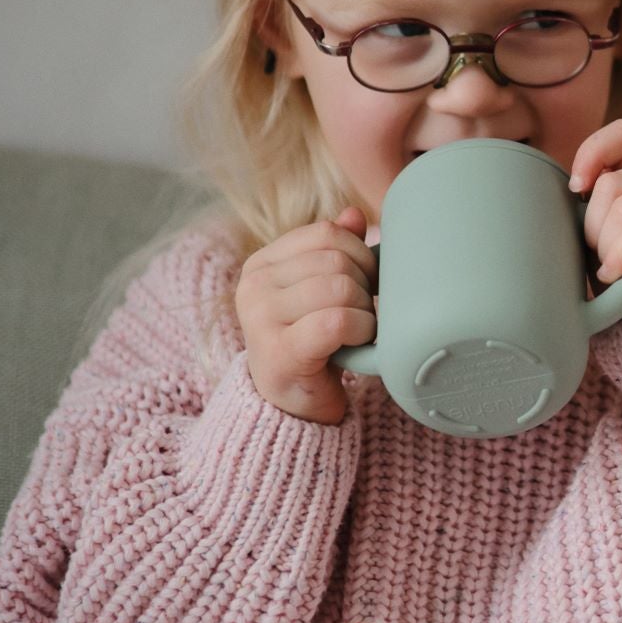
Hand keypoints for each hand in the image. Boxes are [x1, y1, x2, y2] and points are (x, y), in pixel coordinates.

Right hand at [235, 207, 376, 424]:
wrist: (293, 407)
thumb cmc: (313, 344)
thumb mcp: (321, 292)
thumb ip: (333, 252)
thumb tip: (355, 215)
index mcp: (263, 263)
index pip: (328, 233)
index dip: (361, 255)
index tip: (366, 285)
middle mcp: (255, 285)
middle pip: (338, 260)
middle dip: (366, 287)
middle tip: (363, 315)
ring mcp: (261, 317)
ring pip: (341, 288)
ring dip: (366, 312)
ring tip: (358, 331)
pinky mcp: (280, 350)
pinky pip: (338, 320)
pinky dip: (361, 330)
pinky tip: (357, 344)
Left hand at [570, 119, 621, 316]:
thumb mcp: (604, 241)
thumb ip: (596, 206)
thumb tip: (575, 184)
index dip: (593, 153)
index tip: (576, 190)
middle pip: (615, 182)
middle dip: (596, 227)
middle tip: (603, 260)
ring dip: (610, 246)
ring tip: (615, 272)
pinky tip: (621, 274)